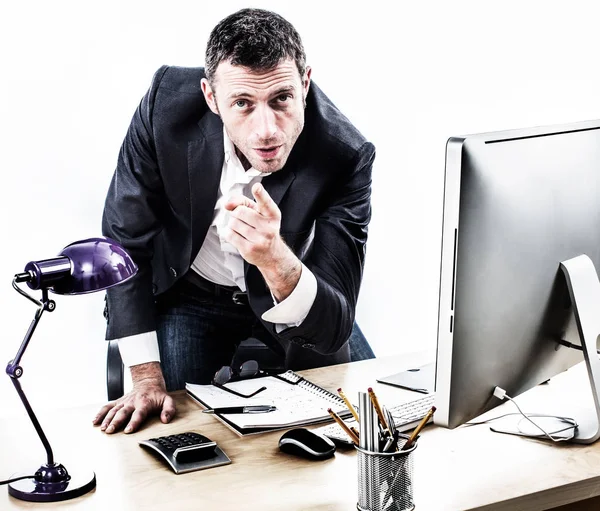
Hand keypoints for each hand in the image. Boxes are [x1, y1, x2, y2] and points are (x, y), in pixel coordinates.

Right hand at [92, 363, 175, 433]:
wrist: (148, 382)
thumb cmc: (157, 395)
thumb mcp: (168, 400)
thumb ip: (169, 410)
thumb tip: (165, 419)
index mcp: (145, 403)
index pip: (139, 413)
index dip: (134, 422)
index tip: (128, 430)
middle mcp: (132, 402)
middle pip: (123, 412)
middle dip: (116, 422)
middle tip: (111, 430)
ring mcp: (124, 401)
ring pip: (114, 410)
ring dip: (107, 419)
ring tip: (103, 429)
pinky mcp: (118, 401)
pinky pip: (107, 406)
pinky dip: (100, 413)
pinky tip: (95, 422)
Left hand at [225, 183, 300, 299]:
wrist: (272, 254)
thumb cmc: (263, 229)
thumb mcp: (259, 212)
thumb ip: (243, 202)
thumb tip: (227, 204)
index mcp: (273, 215)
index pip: (266, 202)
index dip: (260, 194)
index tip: (256, 187)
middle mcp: (268, 227)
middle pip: (240, 211)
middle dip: (236, 213)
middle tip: (243, 219)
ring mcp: (259, 239)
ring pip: (233, 223)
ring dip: (233, 224)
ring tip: (242, 229)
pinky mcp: (249, 249)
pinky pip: (229, 234)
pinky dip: (229, 233)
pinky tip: (238, 235)